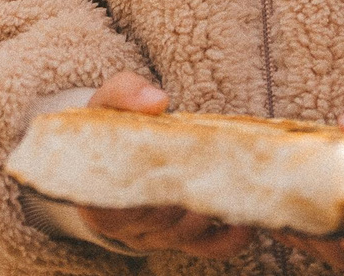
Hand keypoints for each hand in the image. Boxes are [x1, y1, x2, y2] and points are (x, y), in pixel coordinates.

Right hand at [74, 74, 253, 258]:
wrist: (113, 151)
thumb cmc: (109, 127)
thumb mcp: (106, 105)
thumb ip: (124, 94)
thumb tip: (158, 100)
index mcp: (98, 198)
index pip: (123, 204)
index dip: (149, 183)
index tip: (172, 158)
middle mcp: (124, 226)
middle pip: (160, 219)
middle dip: (187, 193)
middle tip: (214, 164)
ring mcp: (153, 237)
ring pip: (184, 232)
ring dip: (207, 210)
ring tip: (229, 181)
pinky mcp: (179, 241)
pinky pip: (207, 248)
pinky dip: (229, 239)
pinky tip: (245, 221)